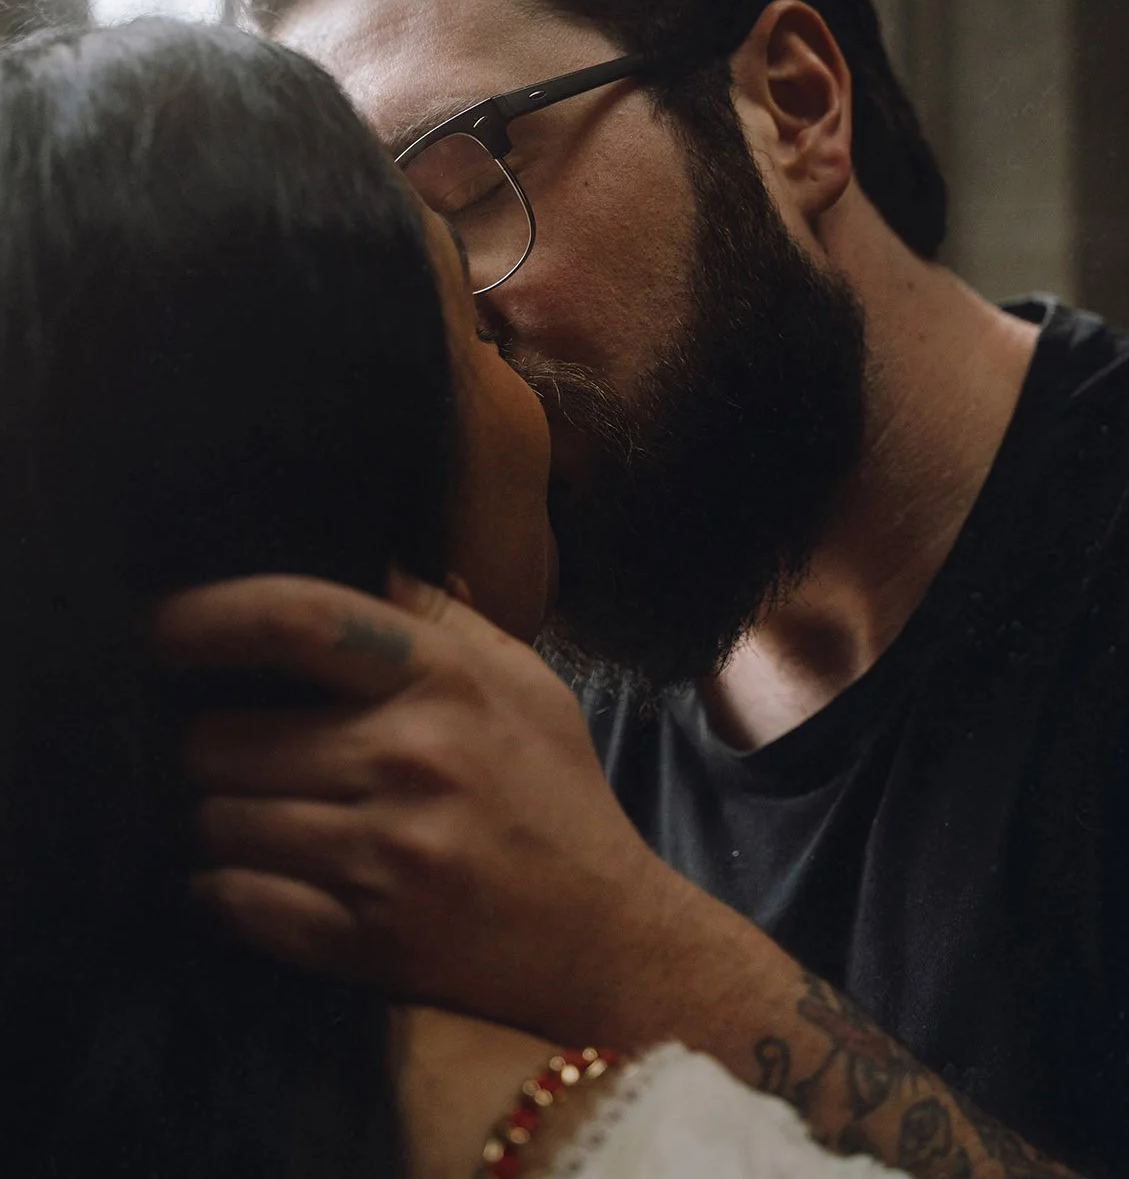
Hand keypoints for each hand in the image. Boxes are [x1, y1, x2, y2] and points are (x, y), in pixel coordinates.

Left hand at [153, 572, 705, 1043]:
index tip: (151, 624)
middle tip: (221, 753)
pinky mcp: (364, 941)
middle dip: (206, 746)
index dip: (204, 615)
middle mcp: (408, 759)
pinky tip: (242, 878)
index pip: (297, 620)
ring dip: (212, 821)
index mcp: (444, 681)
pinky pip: (233, 903)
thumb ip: (443, 617)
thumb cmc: (559, 796)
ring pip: (215, 823)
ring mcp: (384, 856)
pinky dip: (219, 891)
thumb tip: (365, 557)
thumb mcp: (524, 682)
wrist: (607, 939)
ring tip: (244, 817)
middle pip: (222, 738)